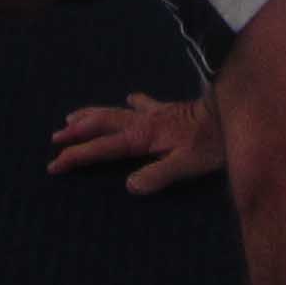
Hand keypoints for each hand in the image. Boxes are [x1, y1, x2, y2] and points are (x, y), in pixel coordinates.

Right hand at [50, 92, 222, 194]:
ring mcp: (153, 113)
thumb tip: (129, 185)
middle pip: (100, 125)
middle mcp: (142, 122)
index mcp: (142, 136)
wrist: (231, 114)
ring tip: (71, 117)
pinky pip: (141, 104)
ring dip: (91, 115)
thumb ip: (158, 175)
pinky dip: (130, 103)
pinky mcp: (166, 110)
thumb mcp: (186, 164)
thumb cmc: (211, 143)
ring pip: (113, 111)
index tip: (55, 164)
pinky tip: (129, 99)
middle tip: (55, 139)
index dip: (77, 156)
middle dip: (76, 133)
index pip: (101, 148)